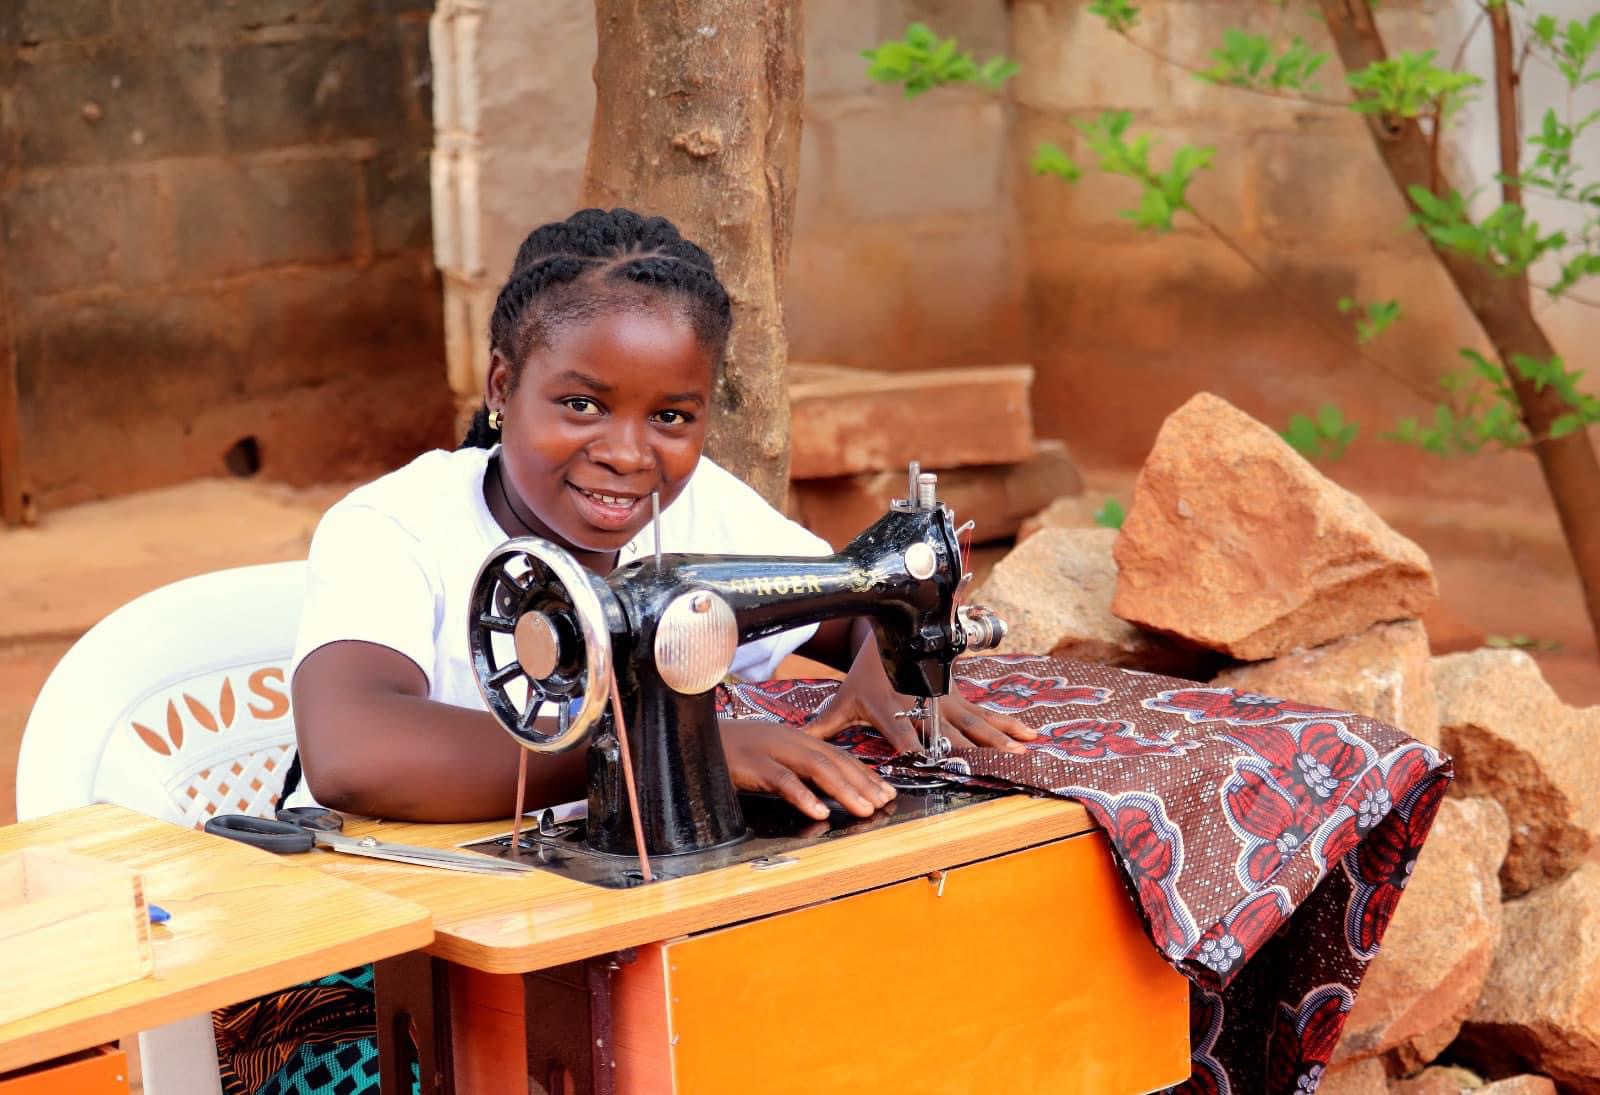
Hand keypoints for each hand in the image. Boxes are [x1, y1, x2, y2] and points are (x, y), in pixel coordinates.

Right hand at [720, 719, 894, 820]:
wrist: (691, 737)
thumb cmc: (731, 752)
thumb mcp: (769, 757)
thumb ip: (795, 770)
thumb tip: (824, 793)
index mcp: (795, 738)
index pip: (837, 755)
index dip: (863, 773)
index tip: (885, 791)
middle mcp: (788, 739)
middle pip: (833, 760)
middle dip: (862, 782)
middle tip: (884, 802)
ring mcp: (770, 749)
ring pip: (815, 768)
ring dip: (843, 790)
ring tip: (863, 809)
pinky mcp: (751, 763)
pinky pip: (781, 780)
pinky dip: (802, 796)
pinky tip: (818, 812)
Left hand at [804, 639, 1037, 754]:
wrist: (890, 632)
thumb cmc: (865, 676)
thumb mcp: (843, 700)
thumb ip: (822, 727)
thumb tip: (794, 744)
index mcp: (889, 706)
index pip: (898, 728)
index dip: (908, 740)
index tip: (918, 754)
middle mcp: (922, 703)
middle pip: (947, 728)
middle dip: (968, 746)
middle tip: (990, 762)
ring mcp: (946, 700)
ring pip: (975, 723)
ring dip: (999, 739)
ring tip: (1020, 753)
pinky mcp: (960, 698)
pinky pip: (987, 714)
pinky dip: (1010, 725)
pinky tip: (1032, 735)